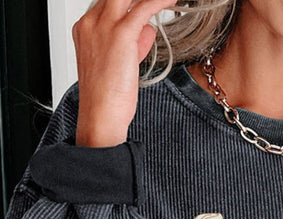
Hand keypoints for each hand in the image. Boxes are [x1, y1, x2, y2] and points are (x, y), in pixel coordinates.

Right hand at [72, 0, 180, 145]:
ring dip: (148, 0)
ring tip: (166, 1)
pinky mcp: (121, 34)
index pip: (108, 4)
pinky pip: (144, 7)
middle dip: (136, 0)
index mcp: (84, 29)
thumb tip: (147, 29)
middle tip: (153, 5)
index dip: (128, 7)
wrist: (100, 115)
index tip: (145, 10)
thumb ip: (132, 43)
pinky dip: (160, 2)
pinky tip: (171, 0)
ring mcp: (104, 26)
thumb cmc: (106, 98)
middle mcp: (91, 23)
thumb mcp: (118, 64)